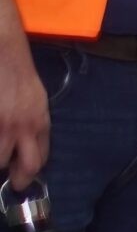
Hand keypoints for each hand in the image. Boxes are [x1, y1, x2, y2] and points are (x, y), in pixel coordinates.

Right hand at [0, 41, 44, 189]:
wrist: (3, 51)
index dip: (28, 174)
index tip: (20, 179)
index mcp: (38, 123)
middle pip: (17, 167)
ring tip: (2, 151)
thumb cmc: (19, 76)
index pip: (38, 160)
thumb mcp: (36, 102)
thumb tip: (27, 148)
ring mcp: (0, 124)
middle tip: (8, 177)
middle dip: (11, 176)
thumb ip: (33, 126)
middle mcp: (19, 127)